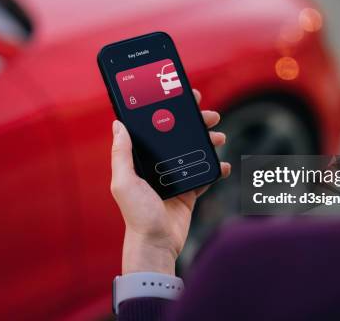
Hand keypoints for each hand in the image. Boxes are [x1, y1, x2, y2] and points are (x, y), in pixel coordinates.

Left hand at [111, 89, 230, 275]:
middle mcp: (158, 165)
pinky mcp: (189, 191)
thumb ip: (121, 153)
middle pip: (179, 136)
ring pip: (195, 151)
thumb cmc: (137, 214)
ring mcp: (175, 177)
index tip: (182, 96)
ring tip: (219, 136)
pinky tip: (222, 165)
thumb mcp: (123, 181)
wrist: (157, 244)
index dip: (168, 111)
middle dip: (195, 122)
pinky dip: (216, 168)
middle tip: (209, 114)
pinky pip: (205, 175)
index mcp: (141, 160)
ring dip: (208, 141)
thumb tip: (118, 124)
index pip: (155, 128)